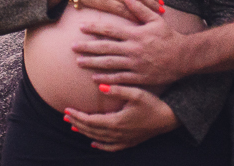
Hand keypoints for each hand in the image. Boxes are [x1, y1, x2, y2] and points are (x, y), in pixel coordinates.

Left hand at [64, 85, 178, 150]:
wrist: (168, 119)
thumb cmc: (153, 104)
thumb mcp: (136, 93)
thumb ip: (117, 89)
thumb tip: (98, 86)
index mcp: (116, 121)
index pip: (91, 120)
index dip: (77, 116)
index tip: (66, 109)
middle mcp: (117, 133)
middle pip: (91, 130)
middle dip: (76, 123)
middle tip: (65, 116)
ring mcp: (123, 139)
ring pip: (98, 138)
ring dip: (84, 132)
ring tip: (73, 126)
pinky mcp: (129, 142)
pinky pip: (110, 147)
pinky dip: (100, 146)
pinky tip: (93, 143)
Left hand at [73, 0, 187, 86]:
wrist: (183, 57)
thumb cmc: (168, 36)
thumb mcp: (156, 19)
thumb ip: (140, 7)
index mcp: (135, 34)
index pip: (111, 30)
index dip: (94, 28)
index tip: (80, 27)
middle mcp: (133, 50)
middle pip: (105, 48)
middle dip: (87, 47)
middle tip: (72, 46)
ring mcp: (135, 65)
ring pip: (109, 64)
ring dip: (92, 63)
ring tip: (78, 62)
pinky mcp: (139, 77)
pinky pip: (119, 79)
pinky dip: (106, 79)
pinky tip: (95, 79)